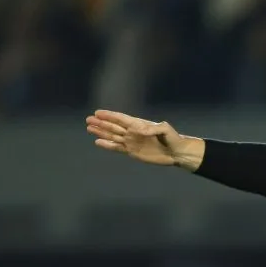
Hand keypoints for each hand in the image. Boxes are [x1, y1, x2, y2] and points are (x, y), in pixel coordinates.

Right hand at [85, 109, 204, 170]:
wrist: (177, 153)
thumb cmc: (173, 138)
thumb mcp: (166, 130)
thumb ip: (154, 128)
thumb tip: (139, 130)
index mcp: (139, 124)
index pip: (121, 119)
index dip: (110, 116)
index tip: (98, 112)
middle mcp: (133, 132)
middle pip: (114, 126)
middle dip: (101, 123)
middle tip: (88, 119)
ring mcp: (132, 142)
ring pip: (113, 136)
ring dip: (101, 132)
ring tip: (89, 128)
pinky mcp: (132, 152)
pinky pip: (117, 148)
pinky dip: (108, 145)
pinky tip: (98, 142)